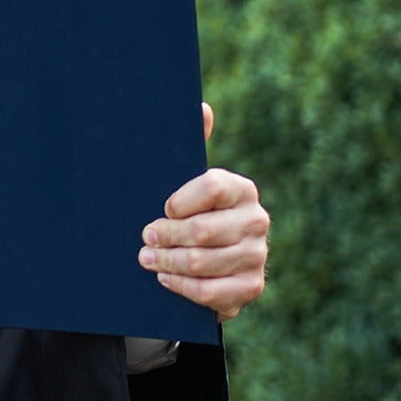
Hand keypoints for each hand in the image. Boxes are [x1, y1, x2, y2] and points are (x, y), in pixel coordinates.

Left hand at [138, 103, 268, 320]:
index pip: (211, 186)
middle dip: (165, 236)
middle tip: (144, 238)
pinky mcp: (250, 287)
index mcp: (241, 189)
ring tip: (146, 259)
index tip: (161, 208)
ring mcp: (256, 256)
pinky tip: (165, 279)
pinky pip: (211, 292)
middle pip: (203, 230)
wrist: (205, 262)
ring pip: (203, 262)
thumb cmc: (187, 213)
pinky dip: (182, 287)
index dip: (179, 200)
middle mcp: (256, 220)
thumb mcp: (183, 181)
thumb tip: (201, 107)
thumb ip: (191, 145)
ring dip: (167, 262)